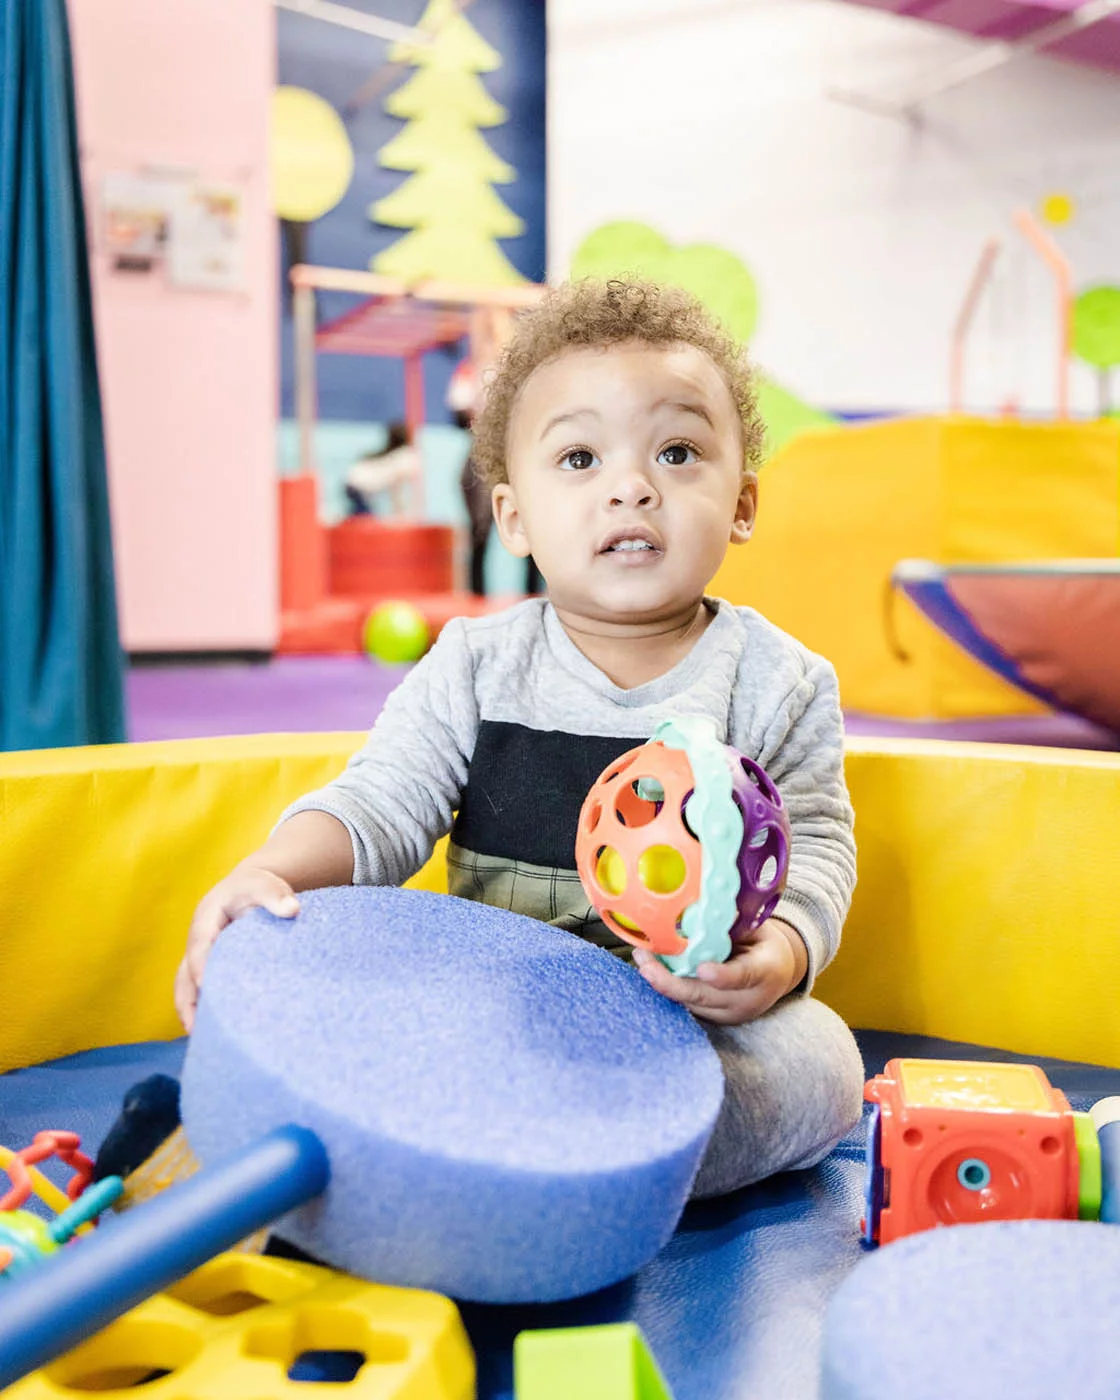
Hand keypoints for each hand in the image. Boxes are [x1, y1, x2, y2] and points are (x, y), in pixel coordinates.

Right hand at [174, 866, 299, 1032]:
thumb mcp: (266, 887)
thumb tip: (292, 910)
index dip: (201, 967)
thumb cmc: (257, 888)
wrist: (249, 887)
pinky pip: (198, 989)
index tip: (208, 987)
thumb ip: (277, 897)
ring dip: (190, 1010)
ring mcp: (200, 955)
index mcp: (206, 920)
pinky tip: (214, 1030)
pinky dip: (201, 1007)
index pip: (200, 946)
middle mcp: (197, 940)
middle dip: (189, 1001)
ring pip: (186, 986)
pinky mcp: (208, 965)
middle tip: (197, 1030)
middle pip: (184, 974)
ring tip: (202, 1039)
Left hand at [632, 918, 807, 1025]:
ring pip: (691, 1002)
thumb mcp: (757, 929)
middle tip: (645, 963)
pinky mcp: (716, 1018)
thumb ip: (732, 924)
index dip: (723, 975)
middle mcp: (749, 998)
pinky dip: (669, 987)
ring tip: (641, 958)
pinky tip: (650, 969)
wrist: (779, 973)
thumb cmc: (763, 944)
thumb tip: (701, 905)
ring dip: (663, 982)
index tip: (703, 970)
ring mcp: (731, 1013)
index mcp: (766, 971)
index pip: (744, 975)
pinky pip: (688, 1004)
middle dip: (671, 981)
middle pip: (706, 995)